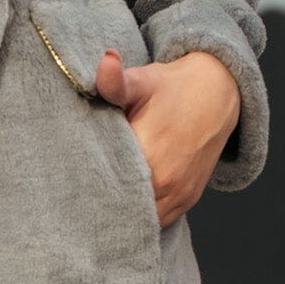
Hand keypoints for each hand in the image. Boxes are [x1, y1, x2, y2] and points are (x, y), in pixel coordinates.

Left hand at [93, 48, 241, 225]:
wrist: (217, 93)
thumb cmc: (171, 86)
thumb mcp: (142, 80)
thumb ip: (116, 81)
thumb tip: (104, 61)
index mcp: (150, 154)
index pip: (105, 186)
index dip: (84, 187)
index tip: (67, 182)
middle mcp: (166, 182)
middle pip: (121, 208)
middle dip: (99, 204)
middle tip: (76, 198)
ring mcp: (179, 195)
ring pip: (140, 220)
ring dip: (121, 213)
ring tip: (96, 206)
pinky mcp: (187, 201)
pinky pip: (157, 222)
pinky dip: (140, 217)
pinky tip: (122, 206)